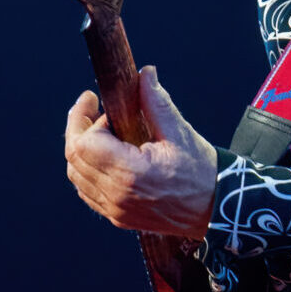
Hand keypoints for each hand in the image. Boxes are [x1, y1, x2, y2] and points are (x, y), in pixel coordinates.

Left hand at [64, 67, 217, 239]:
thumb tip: (145, 74)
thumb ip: (157, 102)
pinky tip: (103, 156)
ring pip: (77, 177)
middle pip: (74, 160)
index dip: (84, 119)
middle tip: (90, 110)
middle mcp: (117, 195)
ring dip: (80, 151)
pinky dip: (87, 172)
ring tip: (98, 132)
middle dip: (77, 130)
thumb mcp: (180, 133)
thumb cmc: (201, 173)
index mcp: (131, 173)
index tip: (96, 101)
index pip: (84, 144)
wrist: (216, 209)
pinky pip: (88, 193)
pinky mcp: (118, 217)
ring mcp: (116, 210)